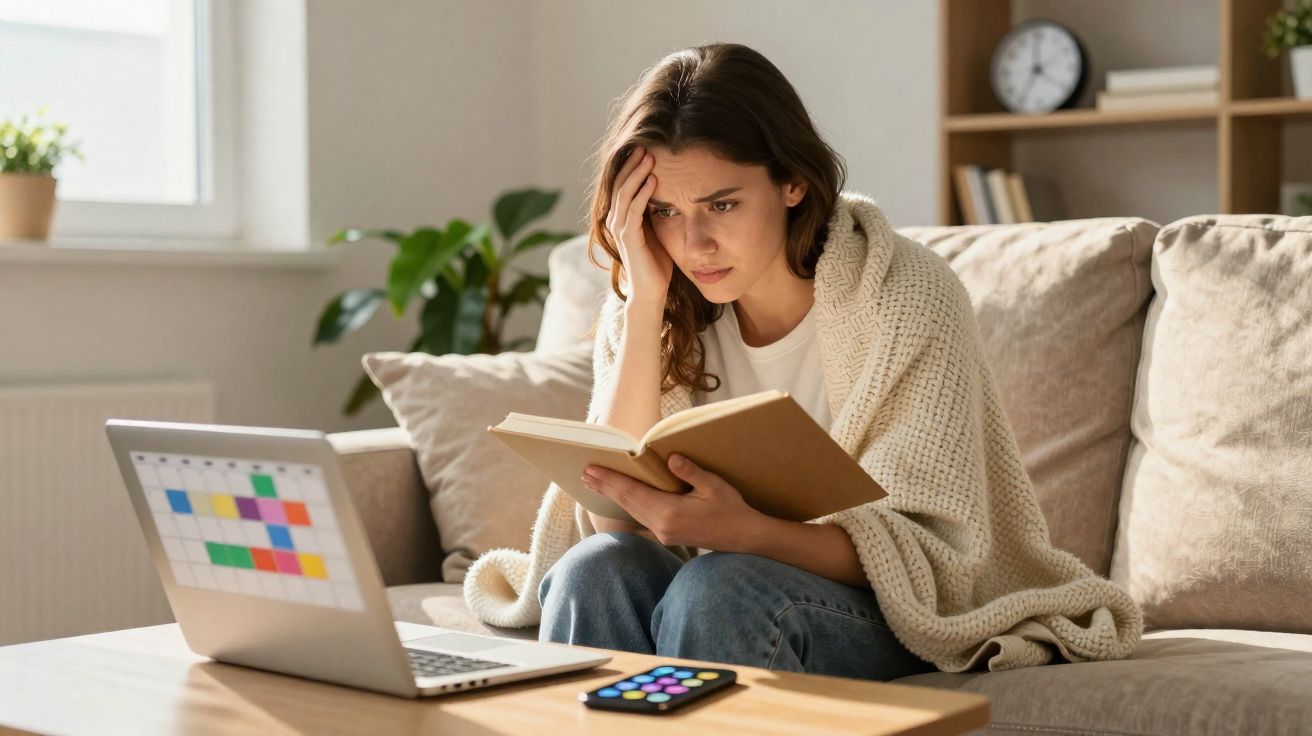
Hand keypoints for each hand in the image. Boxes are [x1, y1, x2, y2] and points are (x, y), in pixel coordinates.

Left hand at [581, 453, 767, 551]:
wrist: (744, 538)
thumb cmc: (731, 509)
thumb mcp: (714, 486)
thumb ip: (691, 472)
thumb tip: (670, 459)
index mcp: (670, 512)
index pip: (633, 492)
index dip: (611, 480)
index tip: (592, 469)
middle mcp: (661, 526)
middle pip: (627, 502)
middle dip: (606, 486)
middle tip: (584, 472)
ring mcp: (663, 533)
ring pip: (632, 511)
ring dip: (613, 495)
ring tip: (595, 483)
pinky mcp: (667, 535)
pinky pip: (640, 516)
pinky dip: (627, 504)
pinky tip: (620, 498)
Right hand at [606, 145, 673, 307]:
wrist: (652, 290)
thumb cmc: (656, 262)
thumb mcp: (656, 229)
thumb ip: (654, 210)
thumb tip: (667, 188)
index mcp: (620, 217)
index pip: (622, 184)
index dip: (631, 165)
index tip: (646, 147)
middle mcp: (615, 221)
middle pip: (619, 184)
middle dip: (632, 164)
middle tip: (645, 144)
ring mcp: (620, 229)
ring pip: (624, 193)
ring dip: (637, 174)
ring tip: (649, 157)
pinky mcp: (628, 239)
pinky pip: (633, 210)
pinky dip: (642, 194)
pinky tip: (654, 180)